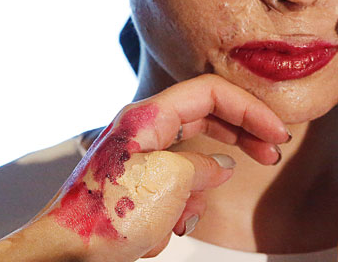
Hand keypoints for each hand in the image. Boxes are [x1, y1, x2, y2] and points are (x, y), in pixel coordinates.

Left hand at [0, 74, 289, 261]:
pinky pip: (172, 190)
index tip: (277, 133)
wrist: (60, 256)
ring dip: (197, 194)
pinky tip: (163, 233)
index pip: (211, 92)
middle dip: (239, 139)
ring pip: (190, 162)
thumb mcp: (169, 184)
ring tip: (183, 219)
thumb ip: (203, 166)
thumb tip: (219, 166)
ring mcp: (137, 160)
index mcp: (146, 117)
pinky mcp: (133, 189)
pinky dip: (176, 213)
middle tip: (271, 156)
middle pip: (205, 118)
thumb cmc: (103, 218)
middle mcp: (141, 131)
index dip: (249, 109)